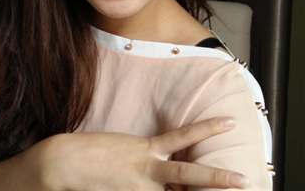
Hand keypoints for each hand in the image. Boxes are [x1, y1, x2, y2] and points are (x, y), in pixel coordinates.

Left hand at [33, 117, 249, 190]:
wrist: (65, 164)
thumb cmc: (88, 184)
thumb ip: (141, 188)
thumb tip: (162, 183)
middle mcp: (149, 190)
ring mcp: (149, 169)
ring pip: (188, 171)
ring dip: (216, 174)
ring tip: (242, 178)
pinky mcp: (144, 147)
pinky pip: (177, 139)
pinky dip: (200, 131)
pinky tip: (220, 125)